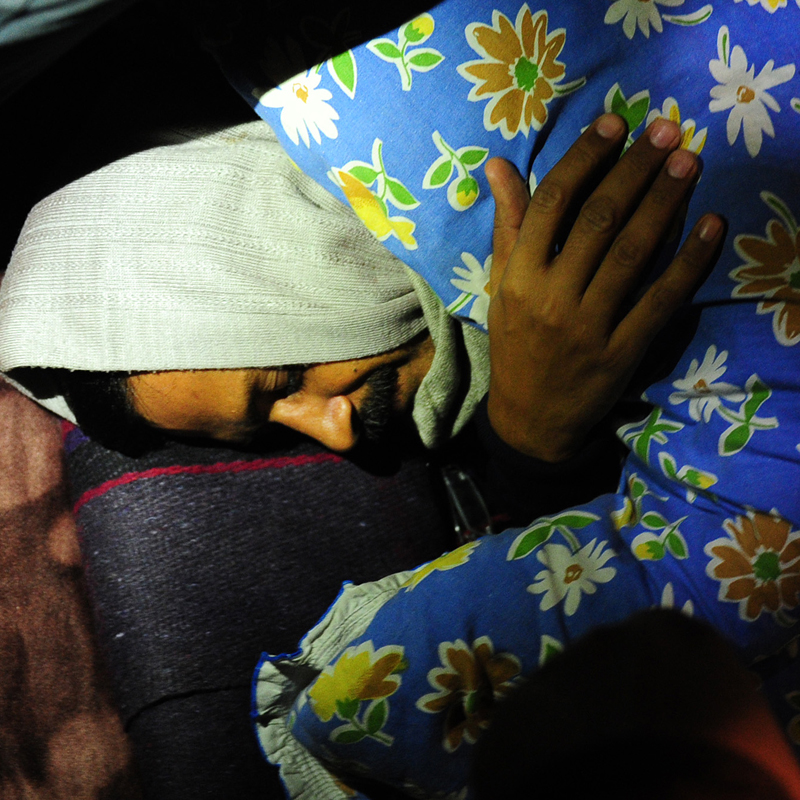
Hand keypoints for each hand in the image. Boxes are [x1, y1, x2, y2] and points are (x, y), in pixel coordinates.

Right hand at [485, 113, 724, 461]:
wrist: (530, 418)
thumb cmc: (515, 344)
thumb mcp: (502, 286)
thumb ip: (509, 226)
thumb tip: (500, 165)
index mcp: (518, 277)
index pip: (552, 203)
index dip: (586, 158)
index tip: (617, 122)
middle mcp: (551, 298)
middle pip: (599, 220)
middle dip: (636, 169)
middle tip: (670, 131)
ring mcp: (589, 327)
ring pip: (632, 253)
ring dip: (666, 203)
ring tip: (690, 163)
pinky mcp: (622, 351)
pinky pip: (661, 299)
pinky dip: (689, 262)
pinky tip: (710, 225)